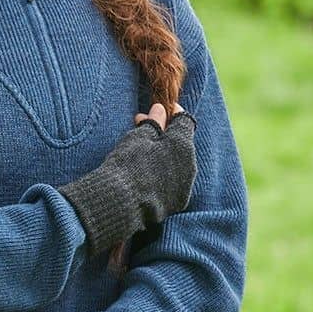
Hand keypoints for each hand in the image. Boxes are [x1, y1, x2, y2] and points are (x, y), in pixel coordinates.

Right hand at [59, 102, 196, 256]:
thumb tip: (160, 109)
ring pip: (178, 163)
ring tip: (142, 153)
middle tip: (142, 127)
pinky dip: (164, 174)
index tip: (160, 108)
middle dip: (165, 134)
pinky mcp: (178, 202)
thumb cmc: (128, 163)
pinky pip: (174, 181)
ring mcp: (185, 185)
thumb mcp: (138, 137)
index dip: (173, 113)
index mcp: (183, 144)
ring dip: (165, 155)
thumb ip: (153, 122)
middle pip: (181, 143)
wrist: (121, 203)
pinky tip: (146, 174)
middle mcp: (190, 164)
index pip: (184, 120)